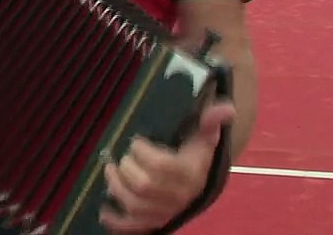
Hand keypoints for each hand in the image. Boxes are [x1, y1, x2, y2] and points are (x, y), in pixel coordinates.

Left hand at [99, 100, 235, 232]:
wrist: (199, 184)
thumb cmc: (196, 155)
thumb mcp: (204, 136)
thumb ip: (212, 120)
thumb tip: (228, 108)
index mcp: (190, 174)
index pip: (160, 166)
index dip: (142, 152)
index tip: (136, 142)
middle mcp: (178, 197)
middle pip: (143, 185)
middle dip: (126, 167)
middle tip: (123, 157)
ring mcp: (165, 212)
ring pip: (134, 205)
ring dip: (115, 187)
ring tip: (110, 171)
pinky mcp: (154, 223)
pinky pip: (133, 227)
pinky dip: (115, 221)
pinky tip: (104, 210)